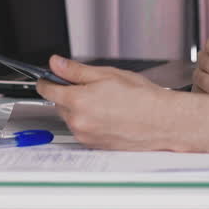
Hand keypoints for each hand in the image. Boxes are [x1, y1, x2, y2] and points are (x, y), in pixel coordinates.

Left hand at [35, 56, 185, 150]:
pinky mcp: (93, 146)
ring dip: (79, 109)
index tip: (48, 76)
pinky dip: (88, 121)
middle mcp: (78, 121)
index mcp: (78, 100)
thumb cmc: (141, 98)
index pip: (47, 89)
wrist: (161, 121)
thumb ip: (76, 70)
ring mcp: (85, 136)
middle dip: (68, 94)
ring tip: (104, 102)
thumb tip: (56, 63)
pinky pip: (82, 130)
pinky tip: (107, 114)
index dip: (47, 80)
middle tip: (90, 86)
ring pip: (70, 118)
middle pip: (59, 104)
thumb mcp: (108, 74)